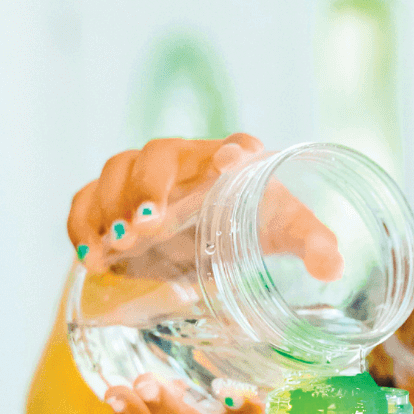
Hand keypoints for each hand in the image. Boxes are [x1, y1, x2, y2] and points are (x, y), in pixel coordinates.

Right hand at [68, 133, 342, 278]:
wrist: (209, 239)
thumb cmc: (252, 226)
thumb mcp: (283, 234)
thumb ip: (312, 244)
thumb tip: (332, 266)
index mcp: (230, 162)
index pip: (234, 147)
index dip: (229, 152)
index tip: (227, 165)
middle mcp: (183, 161)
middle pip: (158, 158)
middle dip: (149, 188)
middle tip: (148, 226)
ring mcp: (141, 178)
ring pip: (115, 175)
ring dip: (111, 208)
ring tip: (118, 245)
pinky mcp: (109, 202)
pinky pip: (83, 202)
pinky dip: (81, 227)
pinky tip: (89, 257)